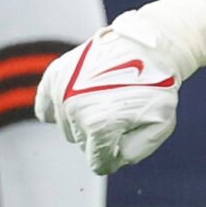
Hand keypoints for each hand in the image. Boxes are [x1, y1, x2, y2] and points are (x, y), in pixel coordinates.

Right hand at [38, 21, 181, 173]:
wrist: (150, 44)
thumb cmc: (158, 85)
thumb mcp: (160, 124)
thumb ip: (135, 151)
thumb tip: (110, 160)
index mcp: (99, 125)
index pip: (99, 163)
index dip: (116, 154)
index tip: (129, 136)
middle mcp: (74, 109)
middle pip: (83, 144)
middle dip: (103, 135)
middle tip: (123, 111)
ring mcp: (62, 90)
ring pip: (68, 127)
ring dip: (86, 120)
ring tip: (108, 98)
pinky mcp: (55, 75)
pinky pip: (45, 107)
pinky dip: (55, 110)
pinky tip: (74, 104)